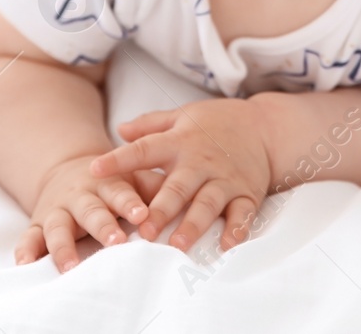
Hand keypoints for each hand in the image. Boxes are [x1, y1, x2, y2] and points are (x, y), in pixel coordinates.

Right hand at [17, 152, 156, 271]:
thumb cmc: (113, 181)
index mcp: (107, 183)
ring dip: (63, 247)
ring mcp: (58, 211)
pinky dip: (25, 250)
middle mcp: (80, 196)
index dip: (130, 203)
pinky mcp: (38, 224)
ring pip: (58, 228)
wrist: (68, 169)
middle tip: (116, 242)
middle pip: (90, 211)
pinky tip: (24, 265)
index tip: (143, 215)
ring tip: (70, 266)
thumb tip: (186, 197)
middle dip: (102, 226)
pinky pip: (29, 237)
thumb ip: (155, 186)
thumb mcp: (132, 176)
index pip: (120, 192)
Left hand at [91, 99, 272, 253]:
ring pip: (207, 204)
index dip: (119, 159)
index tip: (94, 170)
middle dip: (160, 210)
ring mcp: (225, 180)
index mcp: (180, 142)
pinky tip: (227, 245)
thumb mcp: (183, 116)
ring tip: (178, 245)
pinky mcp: (247, 193)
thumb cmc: (216, 123)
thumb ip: (150, 124)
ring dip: (193, 225)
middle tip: (143, 232)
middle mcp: (201, 162)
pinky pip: (242, 214)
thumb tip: (119, 129)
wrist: (265, 126)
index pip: (145, 149)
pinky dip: (236, 229)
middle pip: (177, 188)